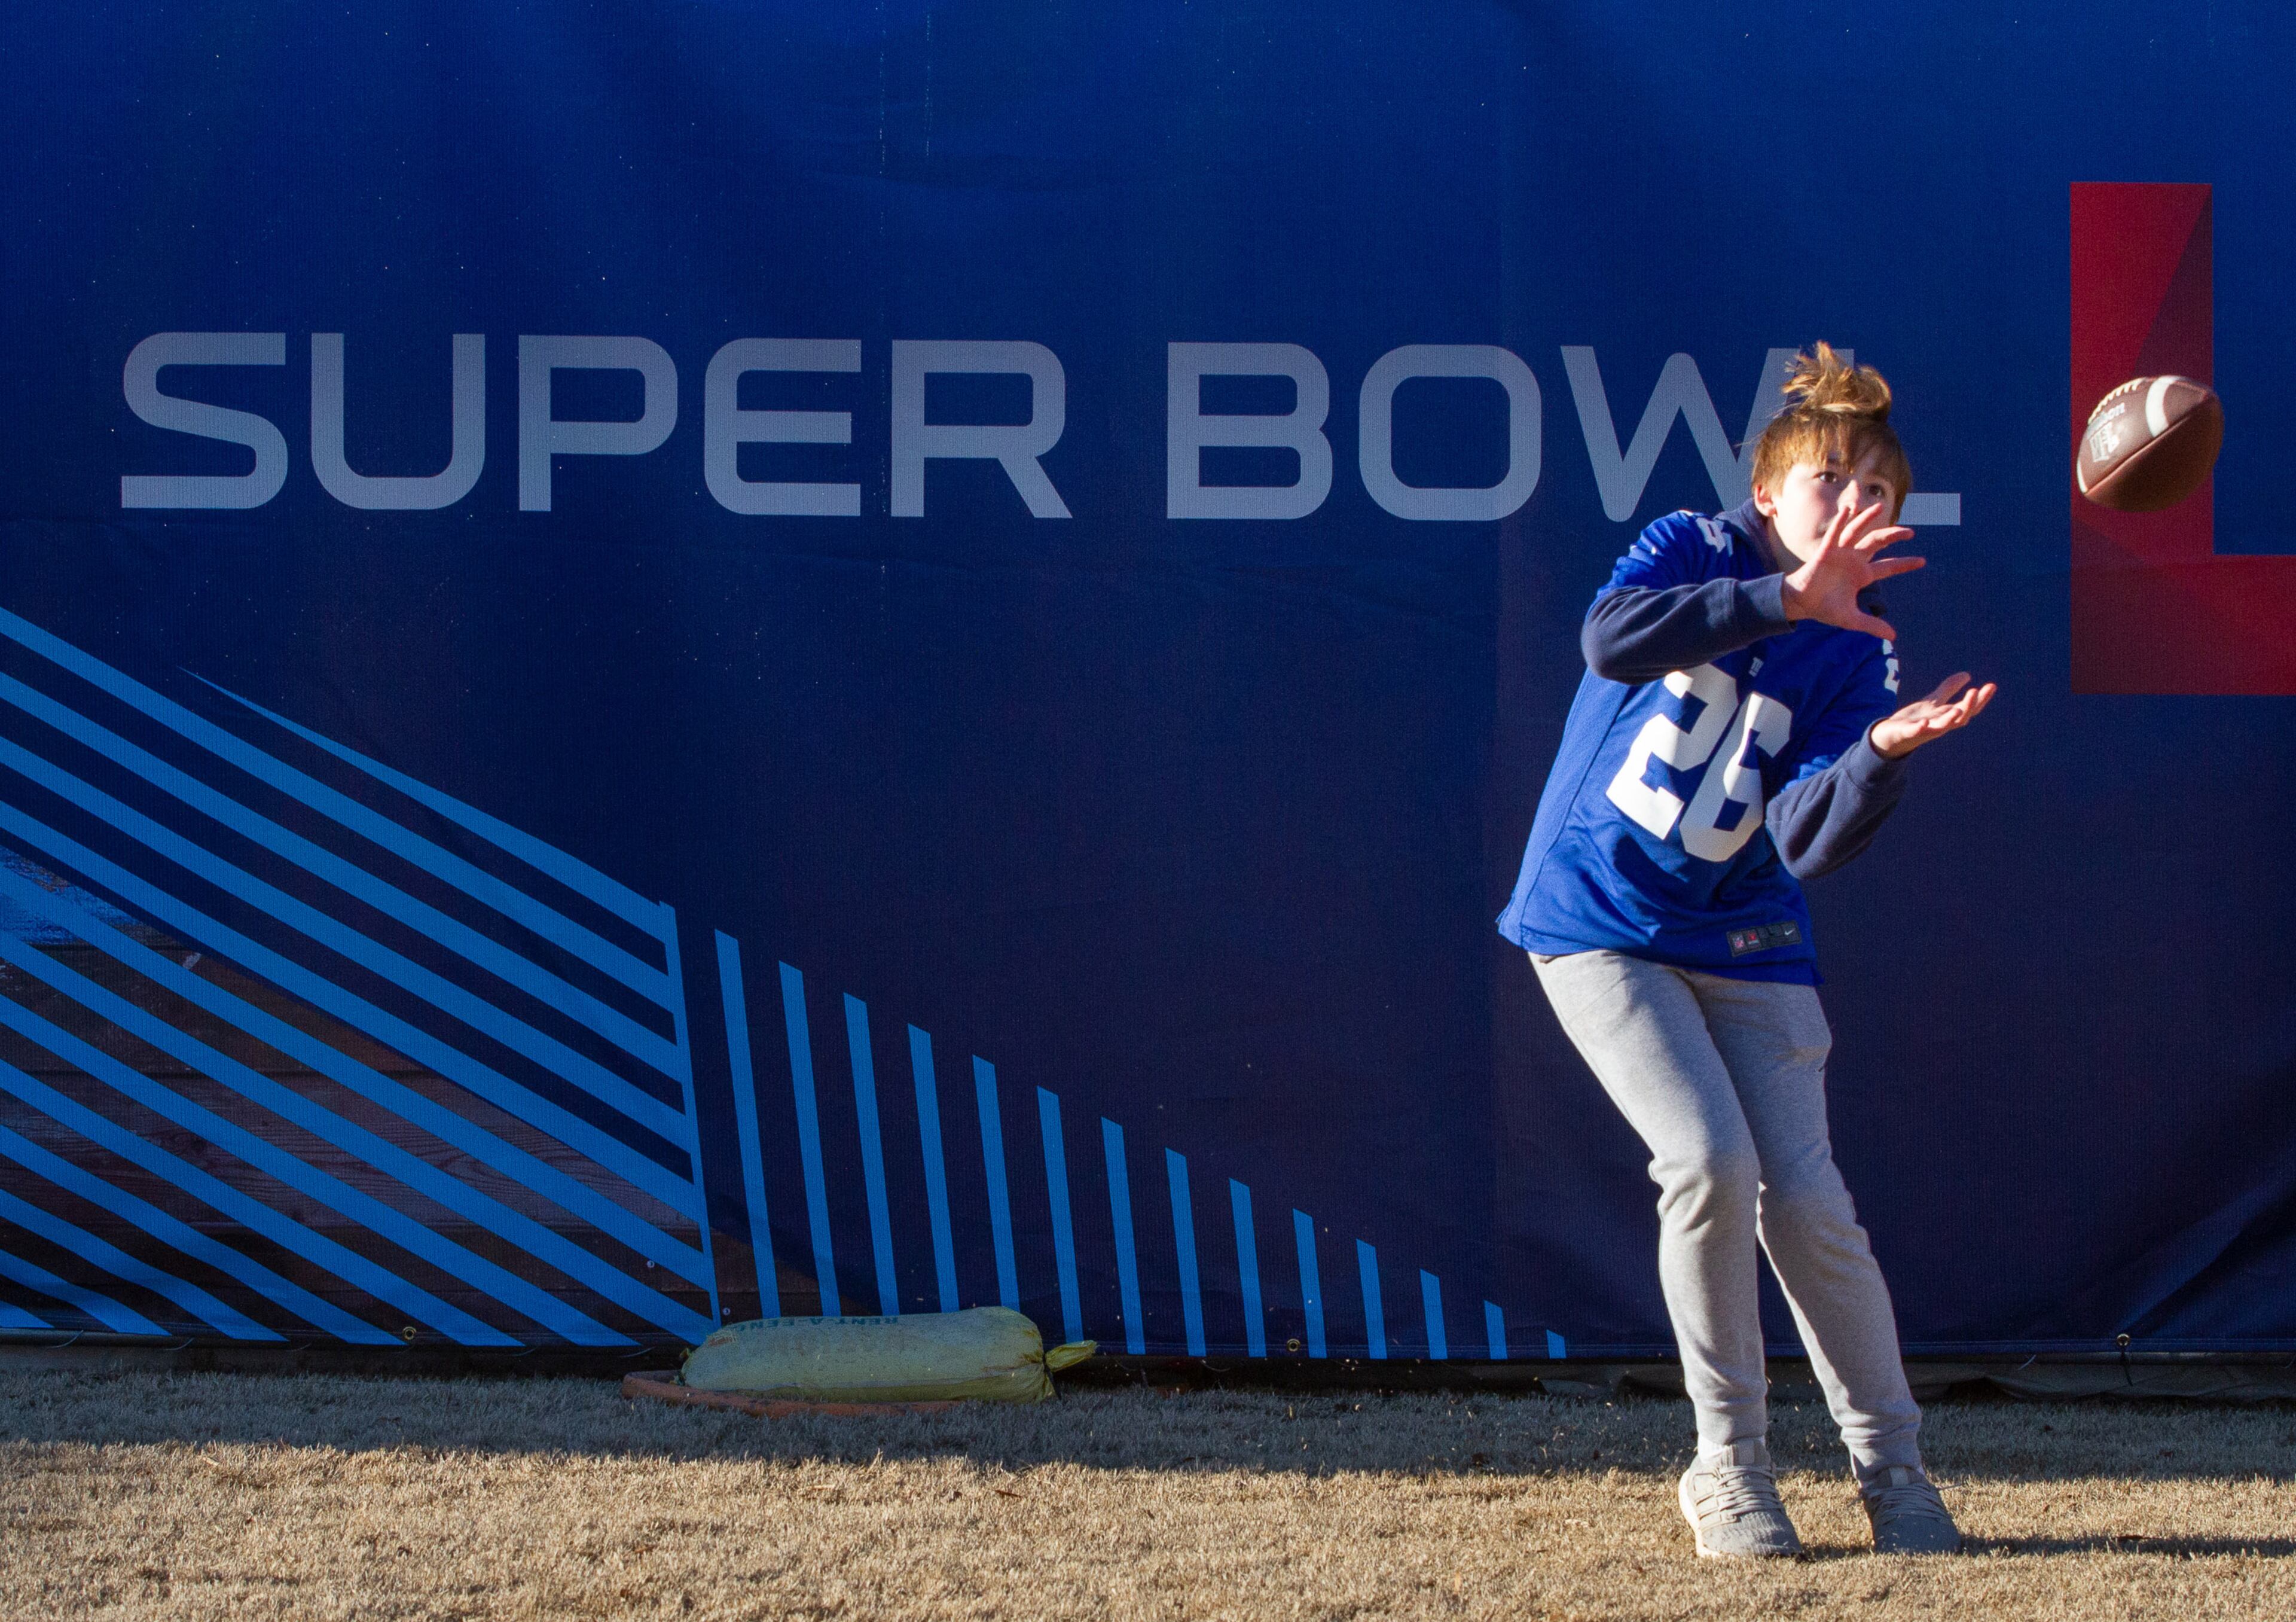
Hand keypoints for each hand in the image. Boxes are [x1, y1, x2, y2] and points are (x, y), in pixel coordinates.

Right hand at [1778, 502, 1924, 639]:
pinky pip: (1834, 535)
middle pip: (1876, 543)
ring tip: (1879, 506)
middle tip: (1910, 532)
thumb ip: (1872, 625)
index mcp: (1861, 575)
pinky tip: (1848, 510)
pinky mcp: (1824, 552)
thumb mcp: (1851, 619)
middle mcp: (1853, 561)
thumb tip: (1893, 637)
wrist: (1800, 604)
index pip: (1887, 567)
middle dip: (1893, 536)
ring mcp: (1839, 554)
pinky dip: (1840, 522)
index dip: (1904, 564)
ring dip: (1867, 519)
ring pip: (1856, 532)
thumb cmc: (1824, 608)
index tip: (1922, 562)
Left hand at [1869, 672, 1995, 758]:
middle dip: (1968, 706)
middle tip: (1975, 691)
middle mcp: (1939, 725)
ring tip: (1957, 710)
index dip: (1980, 699)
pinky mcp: (1907, 733)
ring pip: (1941, 727)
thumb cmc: (1915, 720)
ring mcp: (1924, 730)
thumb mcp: (1933, 701)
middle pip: (1959, 718)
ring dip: (1949, 719)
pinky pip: (1915, 732)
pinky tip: (1923, 723)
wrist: (1891, 735)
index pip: (1968, 708)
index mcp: (1946, 716)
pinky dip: (1920, 729)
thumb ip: (1949, 688)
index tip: (1991, 686)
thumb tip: (1967, 674)